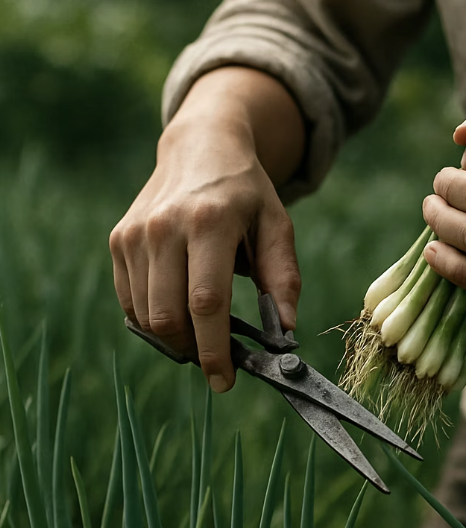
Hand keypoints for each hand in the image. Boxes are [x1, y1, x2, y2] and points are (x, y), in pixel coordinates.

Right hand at [109, 68, 303, 391]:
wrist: (200, 148)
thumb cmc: (246, 193)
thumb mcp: (277, 225)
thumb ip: (283, 277)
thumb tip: (285, 330)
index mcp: (210, 222)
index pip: (206, 303)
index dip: (215, 349)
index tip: (225, 380)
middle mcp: (164, 227)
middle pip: (169, 316)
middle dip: (194, 351)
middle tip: (217, 360)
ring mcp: (135, 234)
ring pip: (145, 315)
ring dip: (173, 340)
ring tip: (202, 335)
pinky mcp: (119, 240)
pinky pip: (130, 301)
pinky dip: (153, 320)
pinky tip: (179, 313)